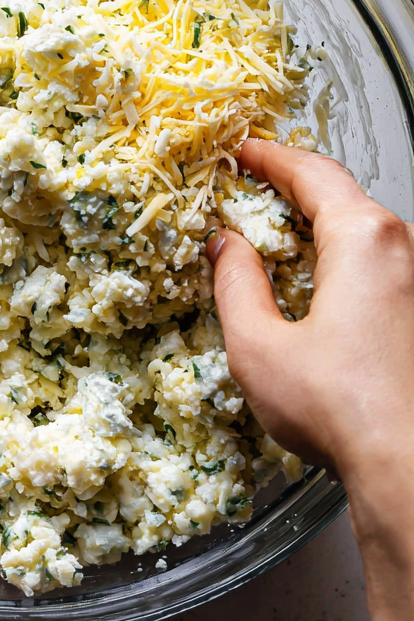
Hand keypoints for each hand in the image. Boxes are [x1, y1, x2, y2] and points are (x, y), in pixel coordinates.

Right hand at [207, 140, 413, 517]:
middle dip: (289, 190)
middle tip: (244, 192)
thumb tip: (226, 246)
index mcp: (363, 238)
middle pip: (340, 196)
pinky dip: (335, 259)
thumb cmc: (341, 411)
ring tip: (267, 240)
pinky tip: (307, 287)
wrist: (408, 468)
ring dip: (313, 228)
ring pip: (360, 231)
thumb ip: (235, 284)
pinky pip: (376, 265)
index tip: (238, 152)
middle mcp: (401, 247)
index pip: (311, 171)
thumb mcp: (259, 345)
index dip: (267, 157)